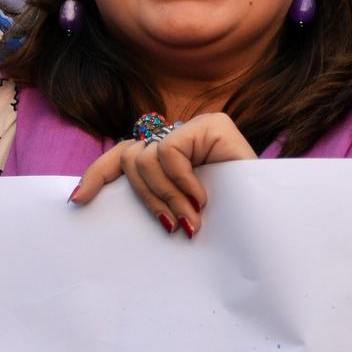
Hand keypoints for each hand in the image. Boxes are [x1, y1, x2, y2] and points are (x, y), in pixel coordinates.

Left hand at [70, 112, 256, 236]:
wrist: (273, 216)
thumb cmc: (231, 220)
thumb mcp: (182, 210)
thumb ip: (155, 199)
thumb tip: (101, 205)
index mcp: (170, 155)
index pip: (123, 156)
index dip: (97, 174)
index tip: (77, 201)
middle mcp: (180, 135)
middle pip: (131, 160)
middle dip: (148, 199)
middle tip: (173, 227)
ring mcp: (196, 126)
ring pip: (146, 159)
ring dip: (166, 197)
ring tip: (192, 219)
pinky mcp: (211, 124)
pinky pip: (169, 153)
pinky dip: (180, 182)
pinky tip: (202, 199)